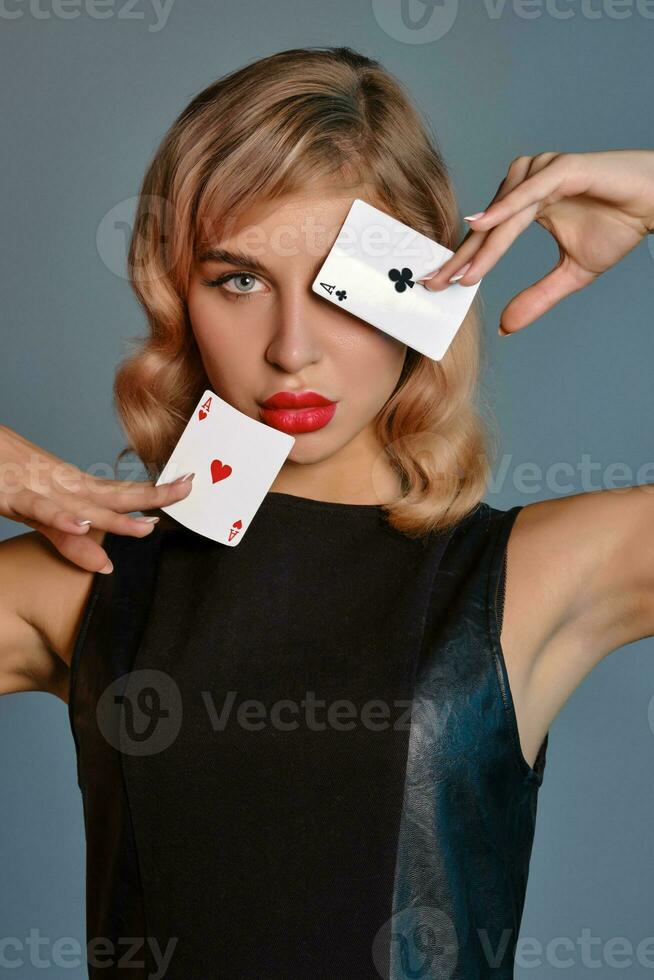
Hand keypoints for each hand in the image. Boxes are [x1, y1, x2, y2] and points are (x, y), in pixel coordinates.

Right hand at [0, 425, 193, 572]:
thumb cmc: (6, 476)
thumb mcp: (41, 512)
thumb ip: (70, 541)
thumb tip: (103, 566)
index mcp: (74, 488)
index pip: (122, 492)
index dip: (154, 491)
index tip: (187, 486)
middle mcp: (65, 487)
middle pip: (115, 495)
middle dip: (152, 496)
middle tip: (188, 490)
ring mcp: (43, 490)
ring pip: (85, 505)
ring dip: (116, 516)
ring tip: (147, 527)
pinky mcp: (15, 497)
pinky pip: (40, 509)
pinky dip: (60, 517)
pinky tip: (80, 525)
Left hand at [420, 150, 653, 333]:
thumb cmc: (619, 226)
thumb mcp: (572, 273)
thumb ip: (538, 297)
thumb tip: (505, 325)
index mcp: (526, 203)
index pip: (487, 237)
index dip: (463, 262)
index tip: (438, 285)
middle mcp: (528, 182)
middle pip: (487, 226)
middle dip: (461, 257)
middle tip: (435, 283)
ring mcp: (544, 171)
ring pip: (506, 215)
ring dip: (484, 245)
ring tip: (463, 274)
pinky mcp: (562, 167)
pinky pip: (530, 192)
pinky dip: (507, 208)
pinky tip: (483, 225)